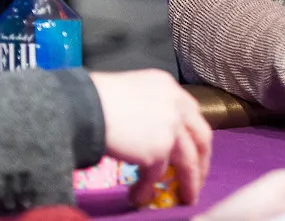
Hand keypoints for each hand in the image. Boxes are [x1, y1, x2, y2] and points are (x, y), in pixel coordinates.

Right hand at [89, 70, 212, 206]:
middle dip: (202, 161)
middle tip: (198, 178)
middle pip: (202, 137)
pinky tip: (138, 196)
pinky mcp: (158, 150)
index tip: (194, 149)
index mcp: (169, 87)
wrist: (83, 106)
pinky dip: (147, 188)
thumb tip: (149, 132)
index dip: (194, 134)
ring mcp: (170, 127)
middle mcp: (176, 104)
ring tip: (185, 197)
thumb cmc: (95, 97)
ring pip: (188, 160)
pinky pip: (157, 176)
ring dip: (189, 182)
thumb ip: (148, 107)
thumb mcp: (131, 91)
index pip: (192, 113)